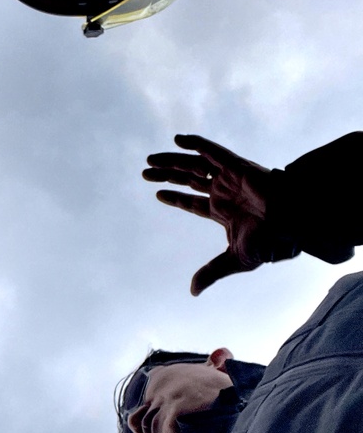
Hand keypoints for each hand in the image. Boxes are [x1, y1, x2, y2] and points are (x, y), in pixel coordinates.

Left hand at [143, 133, 282, 294]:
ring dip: (172, 161)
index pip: (192, 203)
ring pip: (194, 165)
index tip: (157, 193)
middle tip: (144, 173)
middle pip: (187, 180)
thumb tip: (193, 292)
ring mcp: (229, 178)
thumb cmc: (269, 241)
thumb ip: (211, 272)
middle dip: (166, 175)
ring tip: (149, 160)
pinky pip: (212, 151)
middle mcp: (223, 192)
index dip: (175, 198)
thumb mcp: (234, 259)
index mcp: (222, 211)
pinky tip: (178, 140)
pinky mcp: (236, 166)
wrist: (289, 223)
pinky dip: (196, 144)